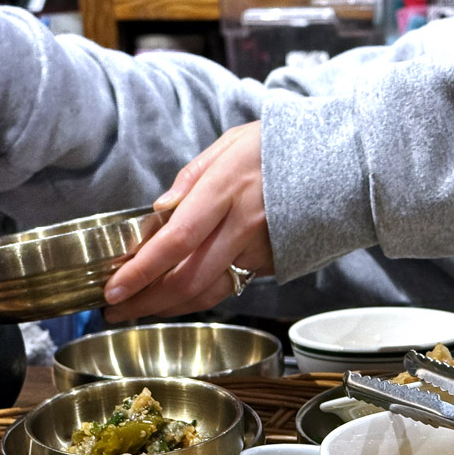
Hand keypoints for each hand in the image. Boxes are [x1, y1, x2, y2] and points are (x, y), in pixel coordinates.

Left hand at [103, 122, 274, 321]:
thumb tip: (158, 211)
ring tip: (139, 310)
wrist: (340, 164)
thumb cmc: (279, 148)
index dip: (141, 271)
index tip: (113, 288)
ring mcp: (260, 249)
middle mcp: (243, 225)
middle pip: (187, 279)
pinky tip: (176, 297)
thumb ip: (190, 178)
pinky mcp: (273, 264)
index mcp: (226, 189)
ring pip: (208, 293)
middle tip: (115, 309)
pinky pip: (229, 286)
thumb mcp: (230, 144)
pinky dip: (198, 296)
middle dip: (145, 300)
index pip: (175, 241)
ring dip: (169, 307)